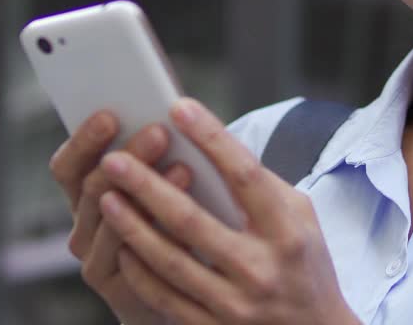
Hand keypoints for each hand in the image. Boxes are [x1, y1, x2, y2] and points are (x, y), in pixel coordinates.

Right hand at [49, 112, 190, 324]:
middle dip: (127, 156)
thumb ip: (148, 154)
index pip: (68, 166)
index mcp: (82, 194)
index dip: (84, 140)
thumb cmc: (164, 219)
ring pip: (112, 223)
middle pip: (92, 189)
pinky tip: (190, 214)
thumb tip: (170, 110)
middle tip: (158, 132)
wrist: (173, 286)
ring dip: (147, 191)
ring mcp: (96, 259)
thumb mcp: (149, 182)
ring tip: (183, 167)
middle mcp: (83, 226)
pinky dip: (164, 233)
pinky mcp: (118, 289)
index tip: (110, 114)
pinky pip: (138, 258)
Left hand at [98, 98, 359, 324]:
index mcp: (287, 230)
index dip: (212, 138)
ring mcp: (236, 304)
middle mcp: (261, 268)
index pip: (244, 175)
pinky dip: (140, 271)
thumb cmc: (306, 262)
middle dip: (148, 186)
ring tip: (106, 197)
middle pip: (193, 220)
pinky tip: (122, 245)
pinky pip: (165, 298)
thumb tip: (209, 147)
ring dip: (132, 227)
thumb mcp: (301, 217)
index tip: (179, 108)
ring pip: (170, 262)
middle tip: (115, 158)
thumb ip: (260, 186)